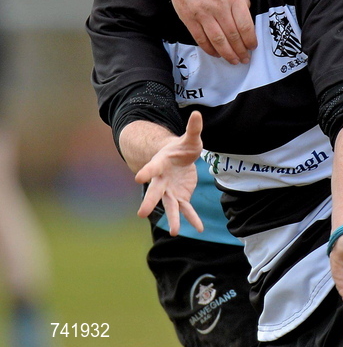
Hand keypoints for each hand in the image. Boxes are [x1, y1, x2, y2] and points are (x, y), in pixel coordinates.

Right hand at [135, 111, 203, 235]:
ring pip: (170, 206)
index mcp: (160, 164)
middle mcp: (162, 180)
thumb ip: (193, 128)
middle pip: (155, 192)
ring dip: (173, 218)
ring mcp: (170, 190)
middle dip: (150, 201)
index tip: (138, 178)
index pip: (152, 168)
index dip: (146, 172)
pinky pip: (186, 209)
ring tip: (174, 232)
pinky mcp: (181, 196)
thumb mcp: (190, 138)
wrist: (179, 160)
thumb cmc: (181, 148)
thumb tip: (198, 113)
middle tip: (141, 213)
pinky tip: (199, 229)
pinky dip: (192, 219)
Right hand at [167, 0, 256, 63]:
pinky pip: (200, 38)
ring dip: (227, 54)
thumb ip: (243, 0)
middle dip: (240, 50)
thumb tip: (248, 20)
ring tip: (233, 61)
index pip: (245, 25)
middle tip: (245, 59)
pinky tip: (216, 54)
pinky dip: (209, 49)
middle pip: (232, 35)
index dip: (250, 40)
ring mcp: (203, 13)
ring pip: (217, 40)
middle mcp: (219, 6)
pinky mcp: (189, 18)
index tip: (253, 47)